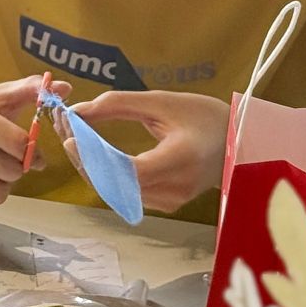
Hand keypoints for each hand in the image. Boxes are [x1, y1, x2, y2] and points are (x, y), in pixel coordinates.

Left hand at [67, 91, 230, 213]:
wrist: (240, 142)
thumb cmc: (205, 116)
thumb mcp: (163, 101)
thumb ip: (119, 104)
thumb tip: (77, 111)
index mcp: (182, 159)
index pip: (129, 171)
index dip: (95, 158)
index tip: (72, 137)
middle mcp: (177, 187)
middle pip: (116, 184)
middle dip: (83, 159)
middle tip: (64, 130)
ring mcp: (172, 200)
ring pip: (116, 192)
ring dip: (89, 166)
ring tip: (73, 136)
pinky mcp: (166, 204)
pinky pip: (126, 193)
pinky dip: (104, 174)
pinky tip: (91, 153)